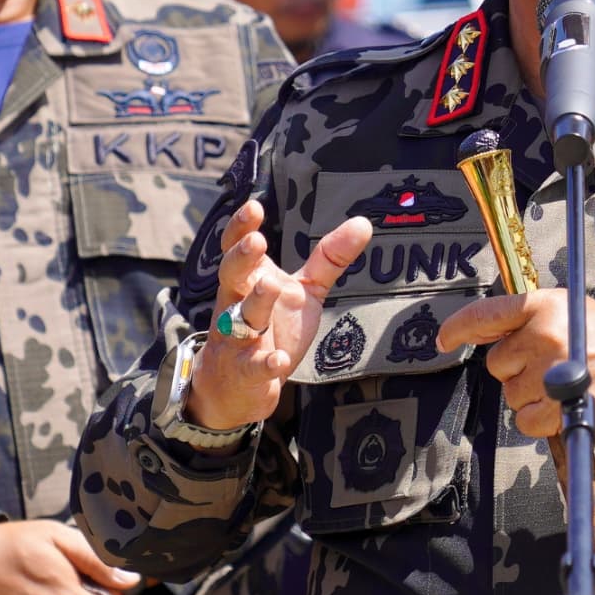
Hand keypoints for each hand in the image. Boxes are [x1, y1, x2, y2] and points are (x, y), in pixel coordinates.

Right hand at [180, 203, 374, 431]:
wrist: (237, 386)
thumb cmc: (272, 328)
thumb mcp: (304, 291)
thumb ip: (328, 259)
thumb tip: (363, 223)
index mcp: (248, 281)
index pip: (236, 248)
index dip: (241, 228)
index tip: (254, 208)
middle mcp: (236, 305)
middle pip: (231, 276)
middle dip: (241, 258)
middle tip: (256, 242)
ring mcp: (238, 339)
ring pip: (240, 317)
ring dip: (255, 302)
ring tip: (270, 284)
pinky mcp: (246, 372)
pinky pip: (252, 367)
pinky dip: (265, 364)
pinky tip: (279, 361)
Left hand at [439, 290, 594, 444]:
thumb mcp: (573, 311)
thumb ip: (531, 317)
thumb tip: (488, 331)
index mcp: (545, 307)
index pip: (487, 314)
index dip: (458, 328)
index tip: (444, 339)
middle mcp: (544, 335)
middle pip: (497, 364)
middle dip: (517, 371)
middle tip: (551, 369)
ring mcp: (549, 373)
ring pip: (510, 395)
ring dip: (532, 398)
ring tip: (565, 387)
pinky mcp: (557, 408)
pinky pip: (525, 421)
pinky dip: (541, 421)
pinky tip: (565, 408)